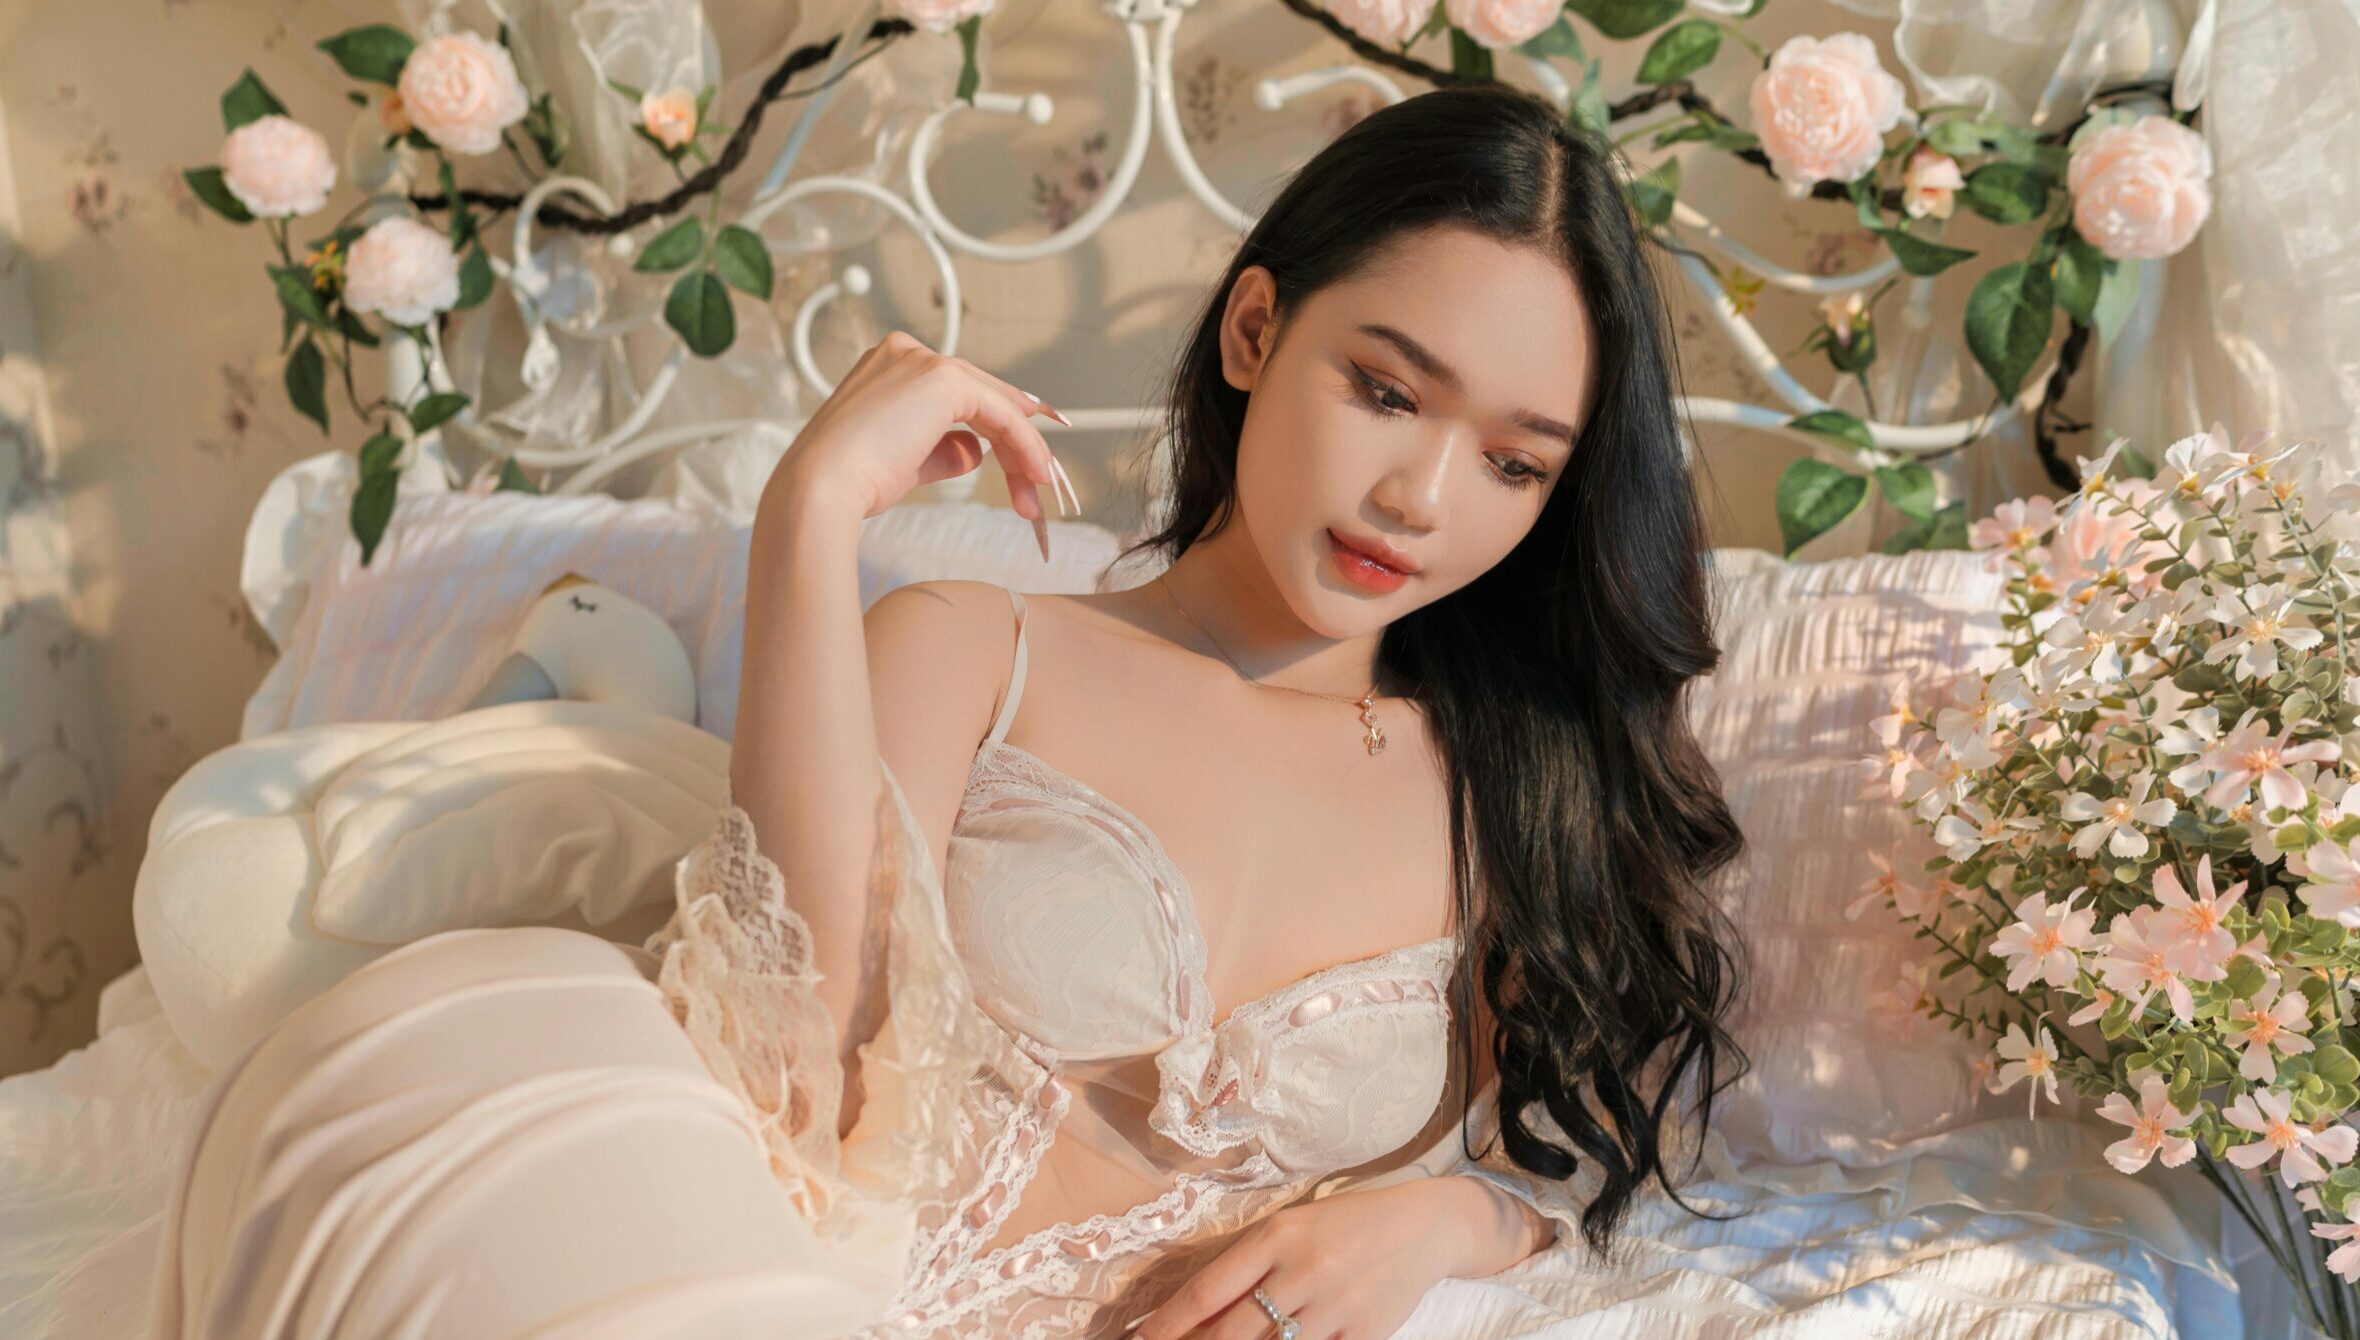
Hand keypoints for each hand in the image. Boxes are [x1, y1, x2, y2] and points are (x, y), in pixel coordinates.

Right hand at [763, 329, 1078, 536]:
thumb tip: (975, 450)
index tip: (1026, 454)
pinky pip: (1001, 413)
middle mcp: (905, 352)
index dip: (998, 422)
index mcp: (888, 365)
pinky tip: (1035, 474)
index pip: (959, 391)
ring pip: (995, 404)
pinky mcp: (943, 379)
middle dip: (1014, 443)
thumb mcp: (906, 460)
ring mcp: (924, 361)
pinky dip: (1023, 446)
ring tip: (1037, 489)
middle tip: (1035, 483)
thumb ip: (943, 449)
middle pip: (981, 395)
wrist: (823, 487)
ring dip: (1023, 450)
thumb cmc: (850, 480)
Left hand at [1128, 1179, 1469, 1339]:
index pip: (1208, 1290)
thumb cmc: (1346, 1223)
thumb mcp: (1293, 1226)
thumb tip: (1198, 1310)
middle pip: (1231, 1333)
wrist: (1424, 1227)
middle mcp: (1303, 1270)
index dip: (1168, 1324)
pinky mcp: (1365, 1335)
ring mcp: (1336, 1307)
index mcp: (1278, 1235)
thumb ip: (1250, 1263)